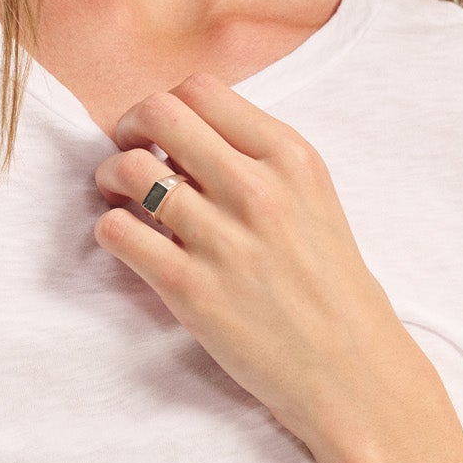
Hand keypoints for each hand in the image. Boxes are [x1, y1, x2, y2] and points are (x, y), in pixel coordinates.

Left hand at [92, 70, 419, 453]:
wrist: (353, 372)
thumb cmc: (331, 286)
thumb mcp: (313, 200)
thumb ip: (258, 160)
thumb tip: (185, 135)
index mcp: (291, 158)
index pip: (202, 89)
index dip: (168, 104)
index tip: (162, 133)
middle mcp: (257, 189)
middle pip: (159, 113)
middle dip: (129, 127)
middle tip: (129, 152)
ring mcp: (223, 239)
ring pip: (128, 169)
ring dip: (110, 178)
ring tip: (121, 199)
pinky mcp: (191, 290)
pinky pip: (117, 231)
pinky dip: (110, 229)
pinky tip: (130, 242)